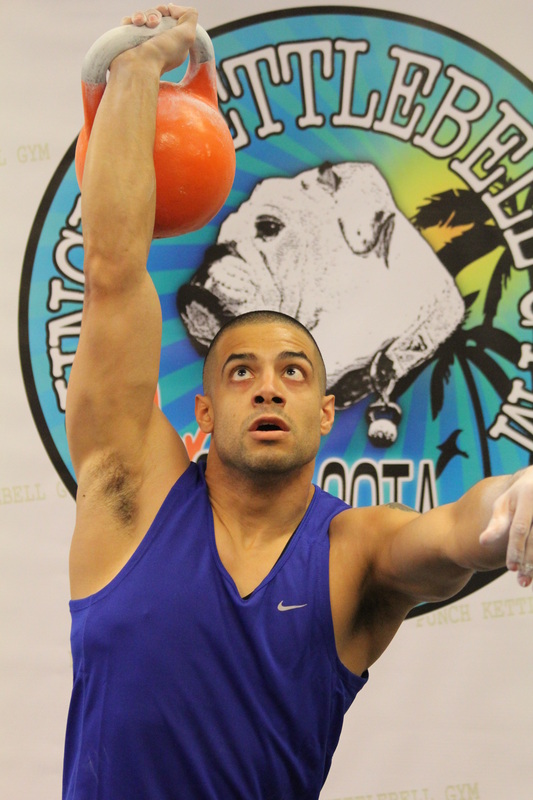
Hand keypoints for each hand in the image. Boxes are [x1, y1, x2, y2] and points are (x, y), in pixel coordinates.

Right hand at [119, 5, 197, 74]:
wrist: (139, 65)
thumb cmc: (163, 53)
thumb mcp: (188, 35)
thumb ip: (189, 16)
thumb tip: (172, 7)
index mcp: (174, 42)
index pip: (173, 19)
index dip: (170, 13)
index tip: (168, 15)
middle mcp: (159, 41)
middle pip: (158, 15)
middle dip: (156, 13)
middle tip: (154, 22)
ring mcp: (144, 40)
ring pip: (143, 16)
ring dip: (143, 15)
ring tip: (141, 23)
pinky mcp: (129, 39)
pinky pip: (129, 21)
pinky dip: (130, 20)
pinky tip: (133, 24)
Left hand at [480, 468, 532, 587]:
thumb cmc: (517, 495)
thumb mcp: (504, 503)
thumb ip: (496, 523)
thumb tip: (483, 542)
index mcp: (526, 496)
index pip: (520, 528)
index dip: (516, 549)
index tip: (511, 568)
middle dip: (529, 561)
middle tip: (522, 582)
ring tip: (528, 581)